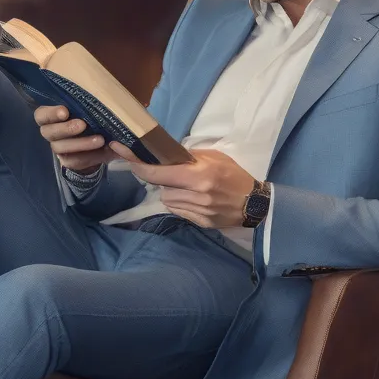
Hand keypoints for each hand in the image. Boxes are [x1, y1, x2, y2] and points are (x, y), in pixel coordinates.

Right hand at [35, 106, 120, 173]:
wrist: (97, 142)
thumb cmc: (90, 117)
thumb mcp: (88, 108)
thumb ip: (89, 103)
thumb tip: (103, 94)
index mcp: (51, 116)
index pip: (41, 114)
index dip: (50, 113)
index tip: (65, 112)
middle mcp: (50, 132)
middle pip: (48, 132)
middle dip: (65, 129)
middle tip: (82, 125)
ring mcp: (58, 148)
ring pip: (60, 148)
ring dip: (81, 144)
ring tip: (100, 140)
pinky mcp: (68, 161)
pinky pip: (75, 161)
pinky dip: (91, 156)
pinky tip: (104, 150)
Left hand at [109, 144, 255, 228]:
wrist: (254, 203)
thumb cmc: (234, 175)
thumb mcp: (215, 157)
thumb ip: (189, 157)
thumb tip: (165, 155)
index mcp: (199, 175)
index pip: (159, 173)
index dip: (138, 166)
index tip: (124, 156)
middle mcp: (196, 195)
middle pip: (161, 188)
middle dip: (162, 180)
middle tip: (171, 174)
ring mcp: (197, 211)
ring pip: (168, 200)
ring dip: (171, 192)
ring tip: (188, 187)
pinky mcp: (199, 223)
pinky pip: (177, 210)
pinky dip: (180, 203)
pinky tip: (194, 198)